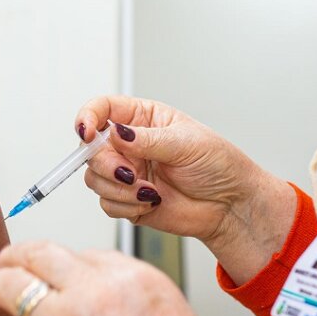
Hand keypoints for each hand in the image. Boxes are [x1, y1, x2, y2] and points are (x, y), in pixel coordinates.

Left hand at [0, 242, 252, 315]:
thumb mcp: (168, 311)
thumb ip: (126, 292)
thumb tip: (88, 286)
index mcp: (128, 275)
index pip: (79, 253)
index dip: (60, 263)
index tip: (49, 268)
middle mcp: (93, 292)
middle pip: (38, 255)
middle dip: (17, 256)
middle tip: (6, 262)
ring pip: (10, 285)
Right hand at [76, 96, 296, 284]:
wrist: (230, 206)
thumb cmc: (217, 165)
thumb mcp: (185, 143)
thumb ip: (147, 139)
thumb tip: (115, 132)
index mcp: (142, 119)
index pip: (103, 110)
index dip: (87, 118)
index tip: (86, 133)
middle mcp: (129, 145)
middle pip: (92, 150)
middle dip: (107, 165)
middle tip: (129, 174)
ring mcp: (127, 173)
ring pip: (95, 178)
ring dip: (118, 189)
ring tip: (148, 192)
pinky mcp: (128, 200)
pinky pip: (107, 204)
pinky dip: (125, 205)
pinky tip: (150, 202)